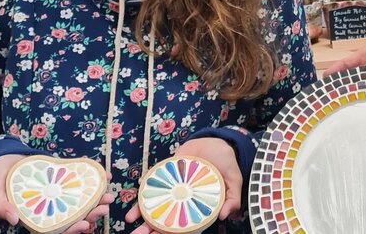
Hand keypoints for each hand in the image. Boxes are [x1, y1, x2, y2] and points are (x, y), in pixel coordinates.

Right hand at [0, 154, 113, 232]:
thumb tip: (14, 219)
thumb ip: (0, 205)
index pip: (56, 229)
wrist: (4, 158)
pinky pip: (80, 183)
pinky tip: (105, 176)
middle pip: (72, 217)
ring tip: (108, 197)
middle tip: (103, 209)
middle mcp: (49, 208)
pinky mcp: (63, 179)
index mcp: (35, 217)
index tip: (84, 225)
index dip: (71, 230)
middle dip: (90, 216)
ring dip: (96, 202)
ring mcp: (58, 194)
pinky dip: (93, 180)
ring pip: (80, 203)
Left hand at [125, 137, 242, 233]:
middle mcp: (183, 200)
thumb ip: (232, 198)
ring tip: (130, 221)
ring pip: (156, 205)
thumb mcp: (234, 180)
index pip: (184, 224)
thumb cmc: (226, 163)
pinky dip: (142, 195)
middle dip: (152, 229)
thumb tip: (225, 216)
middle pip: (166, 218)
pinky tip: (133, 203)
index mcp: (198, 207)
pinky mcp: (166, 174)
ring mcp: (173, 188)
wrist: (216, 140)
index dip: (173, 232)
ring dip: (142, 215)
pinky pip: (152, 186)